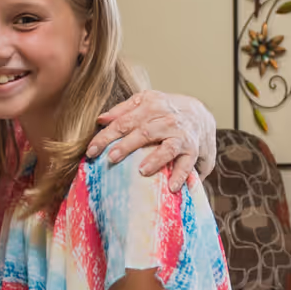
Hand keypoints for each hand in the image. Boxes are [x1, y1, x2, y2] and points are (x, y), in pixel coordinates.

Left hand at [87, 91, 215, 189]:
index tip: (91, 150)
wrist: (199, 114)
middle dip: (127, 145)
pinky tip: (171, 187)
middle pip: (144, 132)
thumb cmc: (164, 111)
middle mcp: (167, 119)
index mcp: (151, 105)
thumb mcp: (145, 102)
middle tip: (111, 158)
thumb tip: (100, 120)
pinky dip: (180, 176)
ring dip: (155, 160)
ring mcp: (181, 135)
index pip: (124, 121)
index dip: (106, 136)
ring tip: (142, 171)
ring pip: (167, 148)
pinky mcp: (193, 150)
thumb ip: (122, 110)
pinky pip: (186, 164)